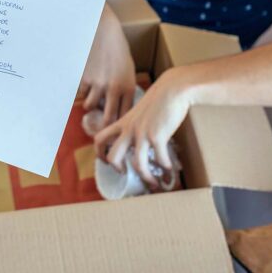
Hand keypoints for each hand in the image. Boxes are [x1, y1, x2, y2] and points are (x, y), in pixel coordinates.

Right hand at [78, 6, 137, 128]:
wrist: (104, 32)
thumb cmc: (118, 51)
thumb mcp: (127, 71)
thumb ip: (124, 89)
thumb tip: (119, 109)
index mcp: (128, 87)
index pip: (125, 115)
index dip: (119, 126)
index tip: (116, 131)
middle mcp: (114, 88)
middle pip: (108, 119)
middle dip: (103, 126)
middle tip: (99, 129)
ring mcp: (98, 84)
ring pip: (90, 106)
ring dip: (90, 103)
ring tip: (92, 94)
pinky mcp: (84, 78)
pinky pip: (81, 92)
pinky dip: (82, 89)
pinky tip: (87, 79)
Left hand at [93, 68, 188, 187]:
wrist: (173, 89)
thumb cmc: (159, 99)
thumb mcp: (139, 111)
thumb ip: (134, 123)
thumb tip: (138, 138)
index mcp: (123, 123)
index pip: (100, 138)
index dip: (99, 152)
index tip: (106, 161)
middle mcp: (129, 130)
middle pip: (113, 156)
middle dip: (118, 169)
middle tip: (126, 173)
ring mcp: (142, 134)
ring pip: (137, 165)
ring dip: (146, 178)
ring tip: (154, 182)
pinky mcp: (158, 137)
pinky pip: (159, 159)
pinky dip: (165, 167)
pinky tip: (170, 169)